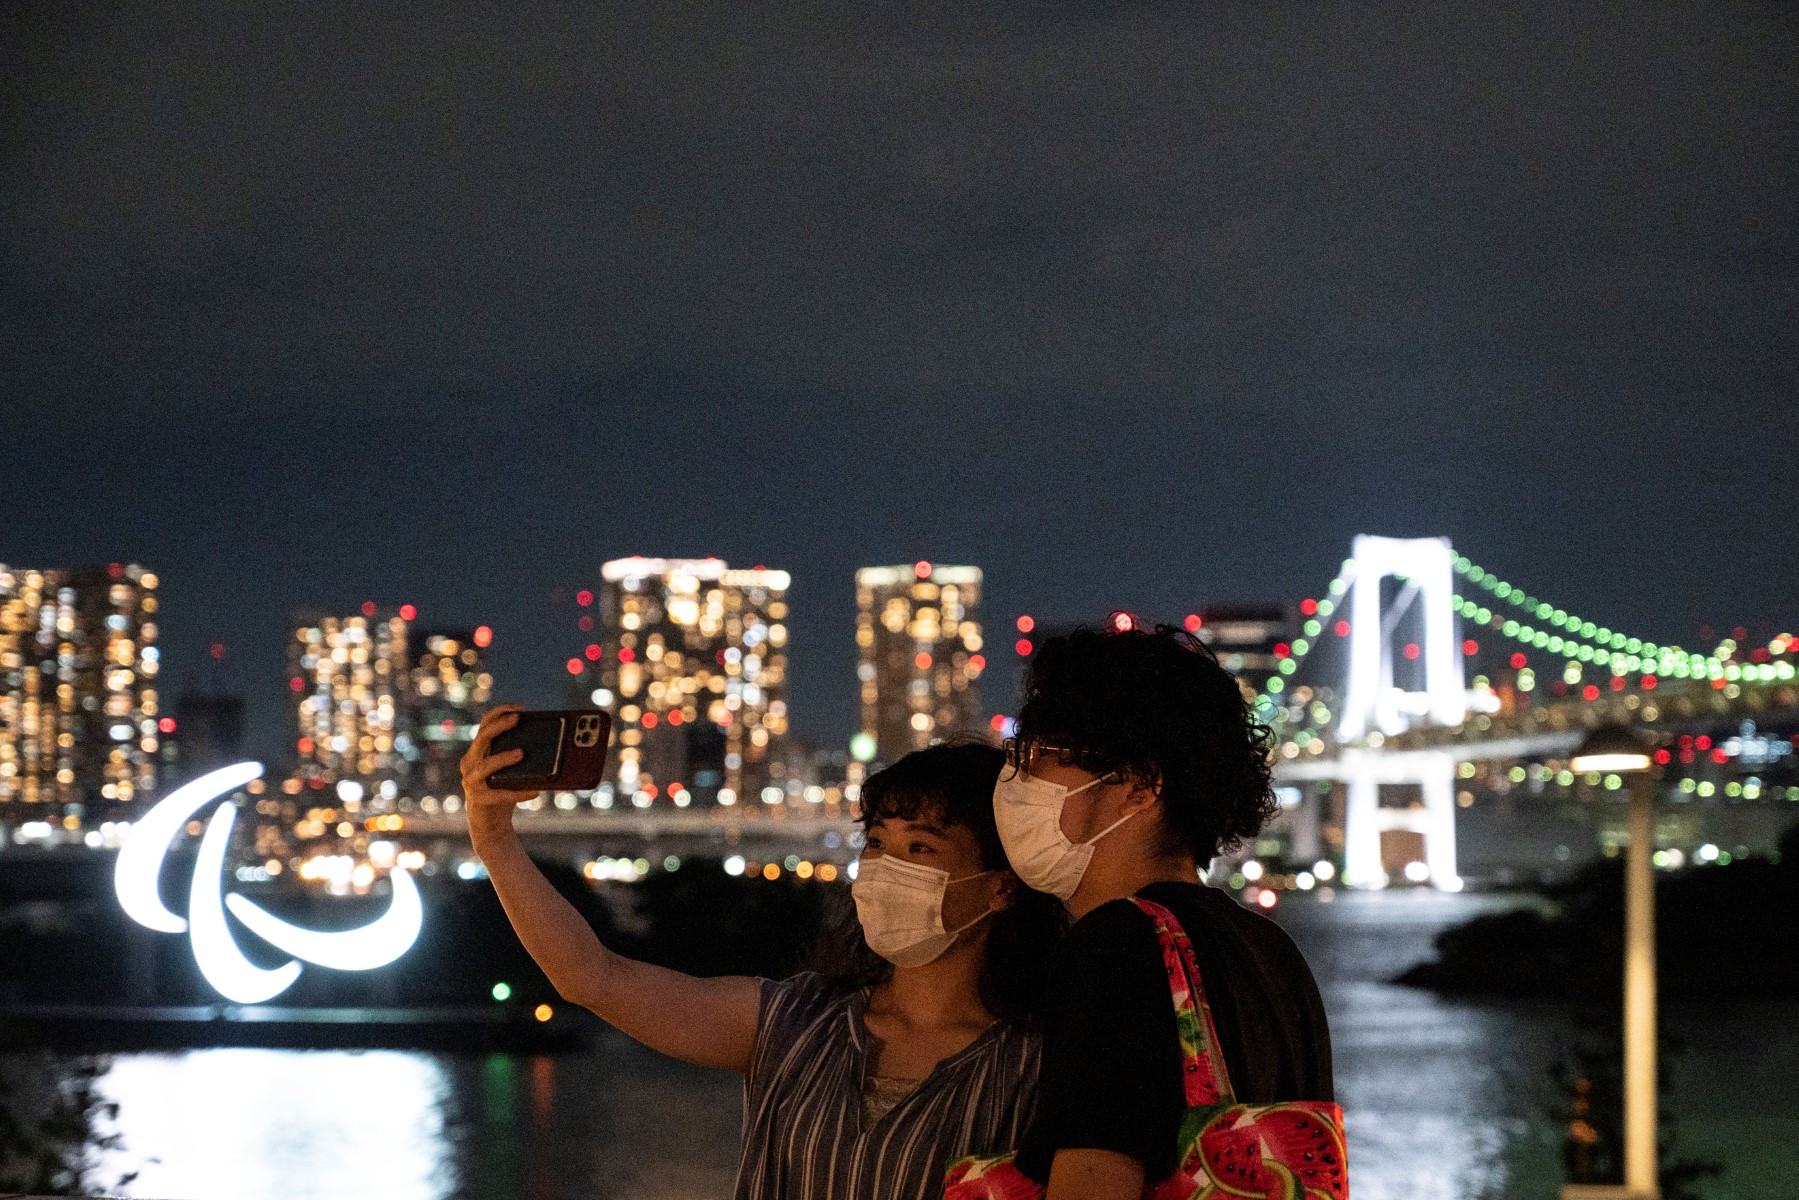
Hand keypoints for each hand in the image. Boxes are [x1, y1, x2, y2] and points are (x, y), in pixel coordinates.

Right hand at [461, 705, 543, 839]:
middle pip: (482, 737)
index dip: (500, 711)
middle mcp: (470, 762)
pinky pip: (499, 794)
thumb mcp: (509, 767)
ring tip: (521, 753)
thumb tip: (551, 741)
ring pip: (485, 765)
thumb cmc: (502, 788)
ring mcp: (471, 781)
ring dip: (503, 758)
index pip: (485, 723)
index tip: (521, 708)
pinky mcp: (479, 799)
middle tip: (518, 719)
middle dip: (500, 725)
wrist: (489, 821)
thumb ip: (518, 752)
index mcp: (478, 750)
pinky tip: (535, 792)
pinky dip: (518, 793)